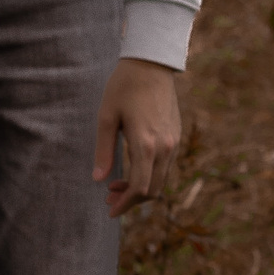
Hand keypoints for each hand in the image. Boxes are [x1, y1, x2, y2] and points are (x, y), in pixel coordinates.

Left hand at [92, 56, 182, 216]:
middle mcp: (165, 146)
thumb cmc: (123, 87)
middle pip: (153, 189)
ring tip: (115, 186)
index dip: (125, 204)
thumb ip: (103, 151)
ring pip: (161, 179)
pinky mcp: (176, 135)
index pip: (140, 187)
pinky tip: (132, 170)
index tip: (110, 210)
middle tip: (109, 199)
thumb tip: (97, 180)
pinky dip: (150, 175)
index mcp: (146, 143)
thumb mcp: (106, 117)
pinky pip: (165, 166)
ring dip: (141, 189)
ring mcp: (174, 141)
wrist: (151, 64)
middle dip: (132, 201)